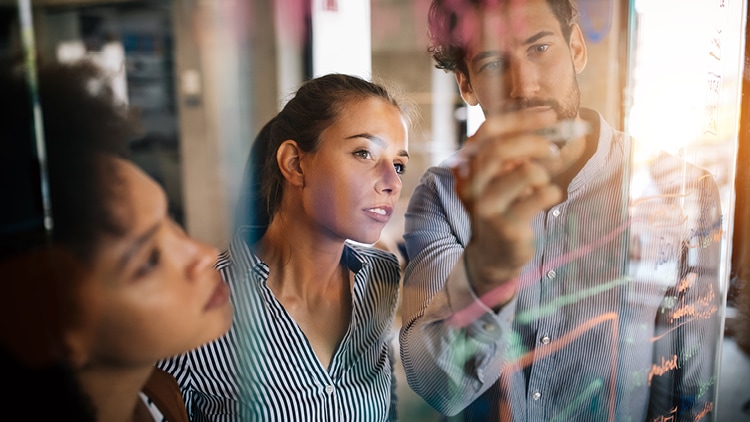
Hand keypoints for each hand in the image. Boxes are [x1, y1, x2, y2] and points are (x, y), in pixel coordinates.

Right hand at [452, 110, 562, 307]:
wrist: (493, 254)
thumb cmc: (505, 206)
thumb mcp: (507, 175)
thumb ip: (527, 151)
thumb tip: (564, 126)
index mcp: (468, 165)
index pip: (488, 131)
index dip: (520, 119)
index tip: (549, 115)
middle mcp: (471, 184)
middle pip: (501, 149)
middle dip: (534, 142)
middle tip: (554, 148)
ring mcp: (485, 206)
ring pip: (523, 171)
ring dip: (543, 171)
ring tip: (544, 180)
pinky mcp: (504, 225)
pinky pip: (538, 197)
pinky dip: (550, 192)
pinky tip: (547, 197)